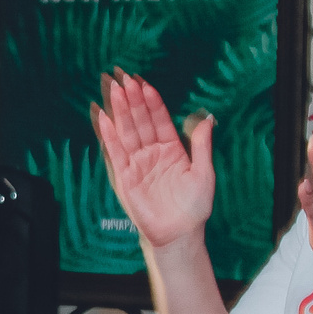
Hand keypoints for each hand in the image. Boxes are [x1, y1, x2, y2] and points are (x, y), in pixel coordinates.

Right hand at [91, 70, 215, 252]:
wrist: (178, 233)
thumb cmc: (193, 207)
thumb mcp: (204, 173)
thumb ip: (201, 145)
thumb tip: (207, 119)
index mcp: (171, 150)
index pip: (159, 120)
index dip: (152, 102)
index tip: (145, 84)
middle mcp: (152, 153)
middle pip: (141, 121)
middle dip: (133, 101)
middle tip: (125, 80)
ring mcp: (137, 164)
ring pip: (128, 132)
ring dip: (121, 112)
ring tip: (114, 91)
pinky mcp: (125, 177)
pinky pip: (116, 153)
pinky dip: (109, 136)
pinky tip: (105, 118)